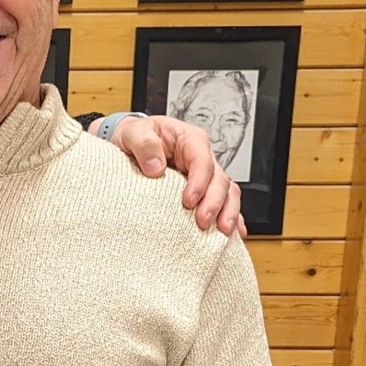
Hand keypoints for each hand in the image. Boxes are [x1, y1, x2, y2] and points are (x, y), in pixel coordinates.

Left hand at [108, 114, 245, 235]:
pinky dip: (231, 217)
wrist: (131, 145)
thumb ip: (144, 144)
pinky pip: (223, 203)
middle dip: (215, 202)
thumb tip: (156, 167)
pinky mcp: (203, 190)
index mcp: (190, 140)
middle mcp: (202, 157)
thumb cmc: (136, 136)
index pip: (202, 161)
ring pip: (227, 192)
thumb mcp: (134, 132)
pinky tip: (234, 233)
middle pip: (219, 179)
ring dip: (227, 212)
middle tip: (203, 221)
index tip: (188, 201)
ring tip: (221, 231)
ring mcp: (205, 175)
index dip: (199, 182)